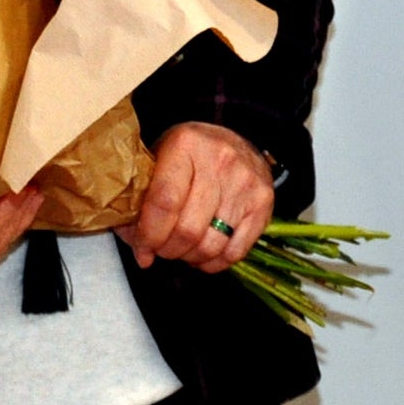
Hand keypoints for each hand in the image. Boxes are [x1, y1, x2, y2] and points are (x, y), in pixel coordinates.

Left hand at [114, 122, 273, 272]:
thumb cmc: (189, 156)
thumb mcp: (159, 160)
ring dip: (191, 257)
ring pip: (211, 245)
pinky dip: (214, 262)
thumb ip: (140, 201)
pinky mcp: (263, 201)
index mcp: (186, 144)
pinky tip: (204, 251)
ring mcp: (245, 181)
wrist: (233, 142)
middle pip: (188, 229)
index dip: (149, 234)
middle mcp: (220, 159)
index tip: (142, 247)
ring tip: (183, 248)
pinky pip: (235, 251)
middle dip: (168, 249)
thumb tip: (140, 250)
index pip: (164, 203)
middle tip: (162, 248)